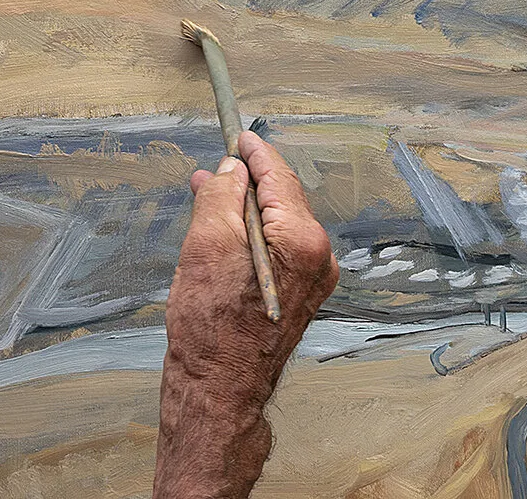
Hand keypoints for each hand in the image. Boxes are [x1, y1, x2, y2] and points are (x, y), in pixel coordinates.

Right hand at [153, 130, 338, 498]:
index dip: (254, 153)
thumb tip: (231, 170)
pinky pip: (277, 249)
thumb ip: (221, 196)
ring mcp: (313, 280)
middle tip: (215, 165)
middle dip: (247, 180)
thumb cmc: (210, 326)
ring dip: (245, 208)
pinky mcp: (299, 296)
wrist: (219, 392)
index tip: (238, 134)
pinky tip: (223, 230)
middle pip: (282, 198)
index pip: (278, 176)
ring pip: (278, 224)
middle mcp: (319, 258)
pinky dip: (251, 234)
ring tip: (209, 193)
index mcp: (303, 240)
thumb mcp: (206, 246)